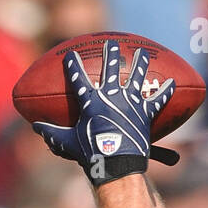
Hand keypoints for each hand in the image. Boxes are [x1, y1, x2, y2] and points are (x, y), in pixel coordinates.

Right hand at [33, 42, 175, 186]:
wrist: (116, 164)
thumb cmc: (90, 154)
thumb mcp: (67, 143)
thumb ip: (52, 133)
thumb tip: (35, 127)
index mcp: (90, 101)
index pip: (78, 78)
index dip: (74, 65)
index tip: (71, 53)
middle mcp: (111, 95)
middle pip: (111, 68)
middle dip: (111, 53)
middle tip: (112, 43)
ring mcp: (130, 102)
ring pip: (137, 76)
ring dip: (140, 63)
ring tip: (142, 53)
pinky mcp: (145, 113)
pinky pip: (158, 100)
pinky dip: (165, 92)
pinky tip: (172, 83)